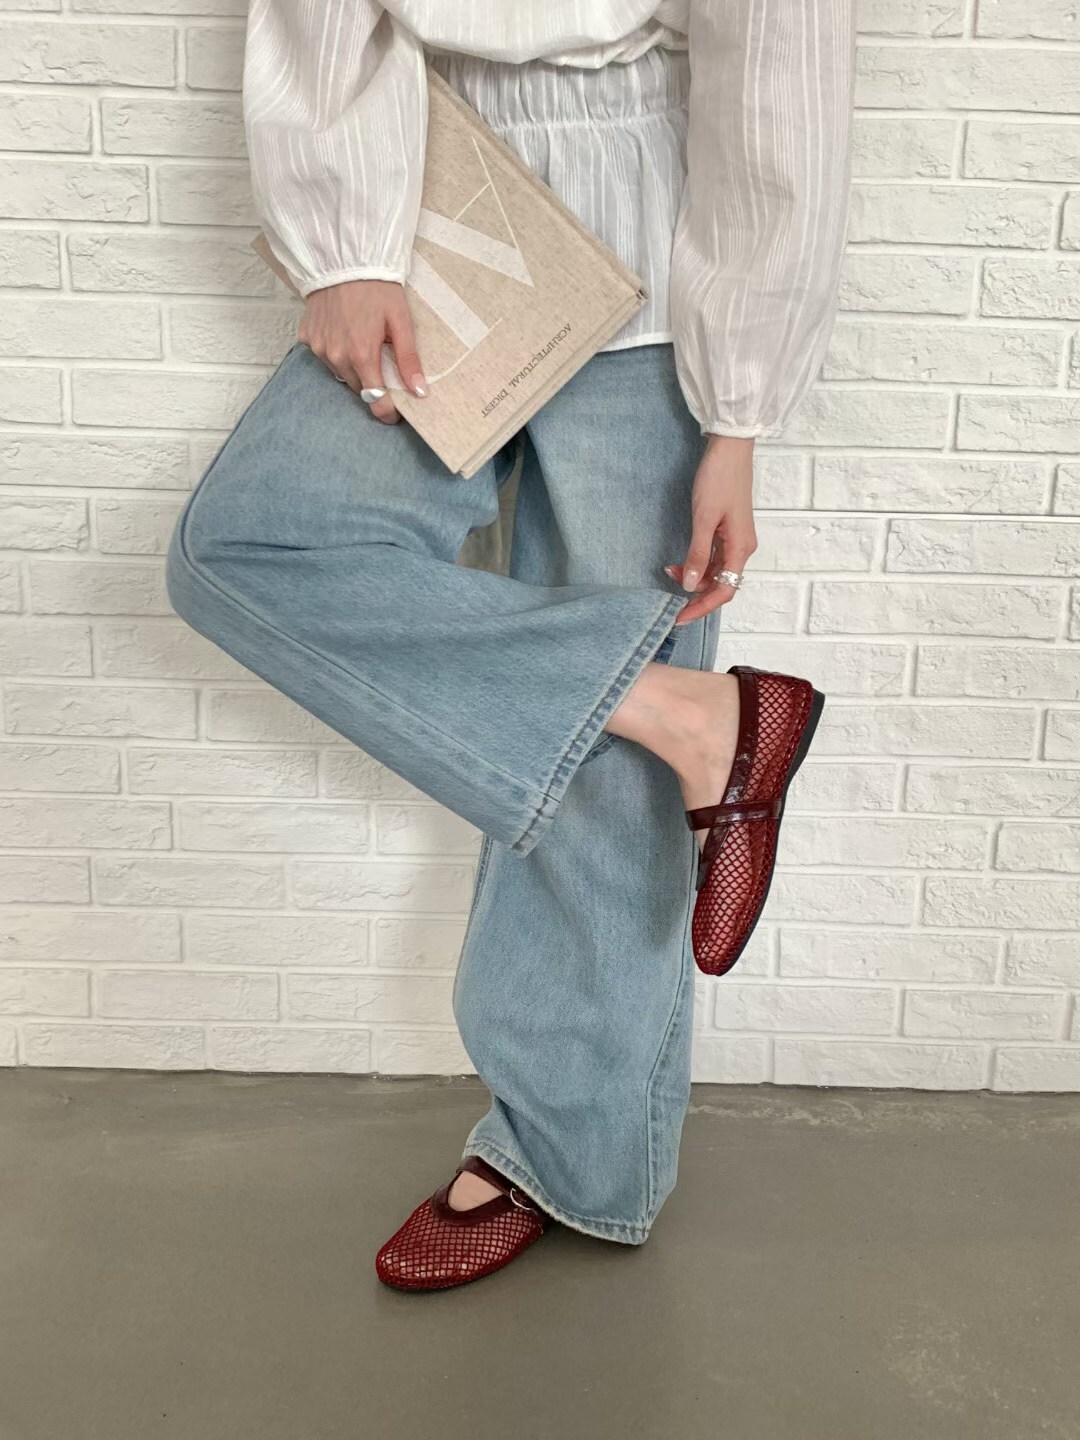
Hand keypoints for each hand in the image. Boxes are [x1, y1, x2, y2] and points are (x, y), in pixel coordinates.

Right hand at [298, 278, 427, 424]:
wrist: (343, 258)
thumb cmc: (376, 287)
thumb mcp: (401, 321)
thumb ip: (408, 360)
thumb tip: (419, 392)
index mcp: (361, 356)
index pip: (375, 402)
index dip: (387, 412)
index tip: (396, 411)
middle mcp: (336, 357)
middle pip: (359, 390)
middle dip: (373, 385)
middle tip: (384, 363)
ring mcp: (318, 348)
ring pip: (341, 375)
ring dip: (354, 368)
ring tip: (363, 342)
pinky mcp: (306, 338)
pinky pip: (324, 357)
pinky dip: (335, 352)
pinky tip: (344, 332)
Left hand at [668, 434, 756, 624]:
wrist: (730, 448)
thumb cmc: (719, 478)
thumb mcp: (704, 518)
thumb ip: (698, 554)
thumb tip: (690, 585)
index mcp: (741, 548)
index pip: (724, 591)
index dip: (701, 608)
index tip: (680, 618)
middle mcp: (742, 548)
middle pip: (721, 585)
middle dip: (695, 595)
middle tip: (669, 599)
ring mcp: (736, 540)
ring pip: (716, 572)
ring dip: (694, 577)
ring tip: (670, 570)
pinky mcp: (728, 531)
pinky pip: (715, 558)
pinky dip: (698, 564)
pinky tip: (681, 562)